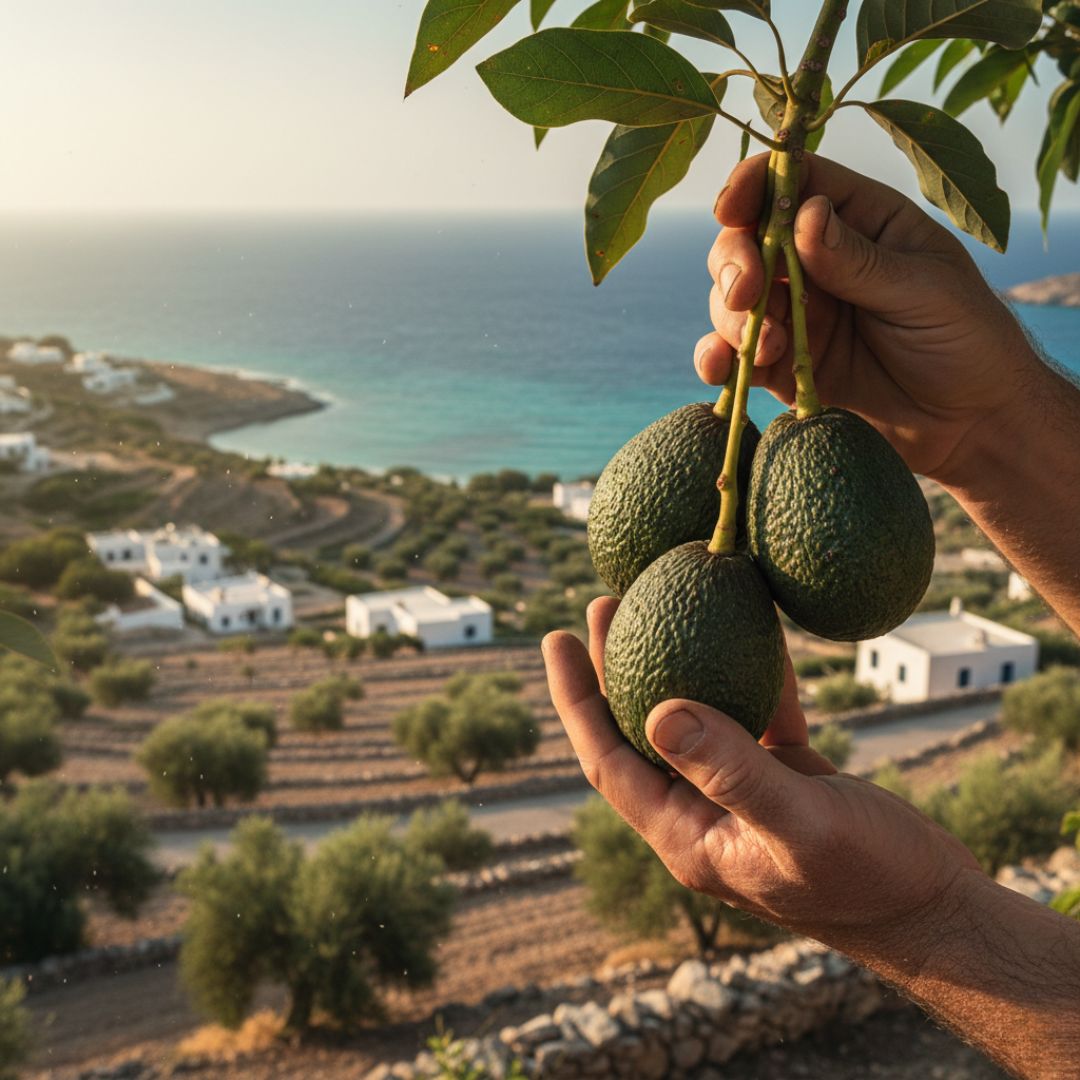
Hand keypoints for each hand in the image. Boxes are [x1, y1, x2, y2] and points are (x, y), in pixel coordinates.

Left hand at [542, 598, 981, 953]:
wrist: (937, 912)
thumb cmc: (871, 882)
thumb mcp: (801, 824)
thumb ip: (733, 771)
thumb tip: (659, 713)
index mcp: (686, 836)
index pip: (607, 759)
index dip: (576, 700)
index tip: (556, 639)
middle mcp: (703, 814)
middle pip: (640, 730)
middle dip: (615, 668)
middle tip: (606, 600)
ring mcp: (742, 796)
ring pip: (694, 718)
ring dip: (676, 664)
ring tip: (659, 602)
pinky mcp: (785, 780)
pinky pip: (754, 718)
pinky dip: (752, 675)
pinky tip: (752, 629)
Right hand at [695, 153, 1040, 480]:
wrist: (970, 422)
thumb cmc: (965, 338)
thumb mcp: (923, 289)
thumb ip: (859, 260)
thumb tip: (803, 217)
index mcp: (860, 220)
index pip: (795, 182)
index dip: (754, 185)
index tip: (730, 208)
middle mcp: (818, 261)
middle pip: (748, 239)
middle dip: (734, 261)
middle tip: (744, 292)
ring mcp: (797, 314)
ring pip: (733, 299)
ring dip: (732, 318)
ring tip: (764, 347)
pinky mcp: (784, 366)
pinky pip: (735, 355)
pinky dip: (718, 359)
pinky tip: (720, 368)